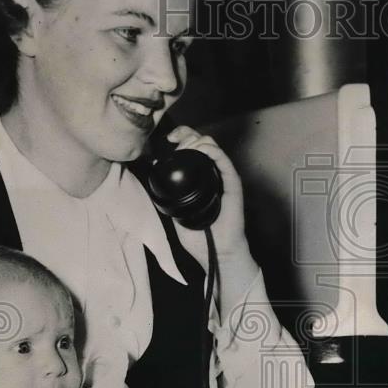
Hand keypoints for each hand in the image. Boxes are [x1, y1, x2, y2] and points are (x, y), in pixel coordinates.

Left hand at [166, 126, 247, 259]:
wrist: (216, 253)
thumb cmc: (199, 237)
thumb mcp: (174, 212)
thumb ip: (167, 194)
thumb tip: (154, 170)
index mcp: (199, 178)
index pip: (192, 149)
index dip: (181, 138)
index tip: (168, 140)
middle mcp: (211, 174)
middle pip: (201, 141)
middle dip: (186, 134)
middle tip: (173, 140)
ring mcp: (223, 177)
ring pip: (212, 146)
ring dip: (197, 141)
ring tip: (186, 148)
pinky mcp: (233, 184)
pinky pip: (224, 161)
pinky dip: (213, 151)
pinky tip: (203, 150)